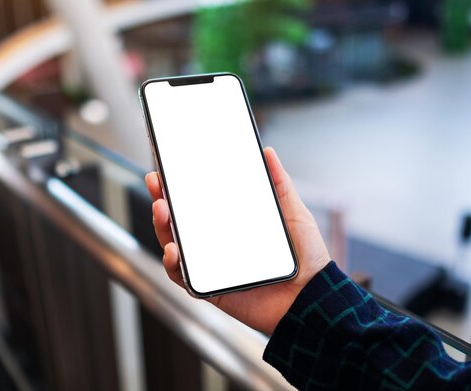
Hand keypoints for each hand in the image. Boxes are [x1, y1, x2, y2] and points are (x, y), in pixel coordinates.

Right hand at [145, 147, 330, 334]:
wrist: (313, 298)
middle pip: (179, 222)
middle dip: (161, 200)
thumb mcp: (294, 214)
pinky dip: (172, 264)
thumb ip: (279, 185)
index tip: (166, 167)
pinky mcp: (210, 289)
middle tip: (157, 182)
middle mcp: (216, 244)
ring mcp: (210, 266)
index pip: (198, 203)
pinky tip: (174, 250)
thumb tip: (267, 153)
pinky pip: (183, 277)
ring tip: (162, 210)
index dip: (179, 186)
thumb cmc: (304, 259)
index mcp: (230, 226)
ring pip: (174, 245)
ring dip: (162, 227)